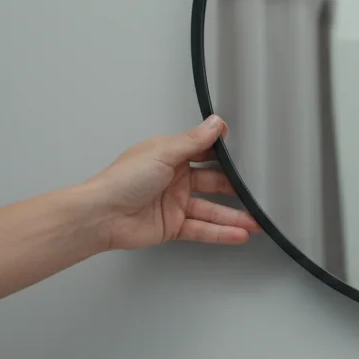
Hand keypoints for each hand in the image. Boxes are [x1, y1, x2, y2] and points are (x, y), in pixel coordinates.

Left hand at [83, 114, 261, 250]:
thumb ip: (194, 140)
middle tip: (257, 192)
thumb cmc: (123, 180)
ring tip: (256, 221)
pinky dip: (221, 233)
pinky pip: (203, 229)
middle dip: (235, 189)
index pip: (204, 153)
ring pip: (211, 210)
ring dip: (234, 216)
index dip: (224, 156)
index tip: (245, 157)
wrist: (102, 215)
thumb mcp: (163, 152)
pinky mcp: (173, 226)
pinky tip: (238, 234)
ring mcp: (174, 204)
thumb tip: (215, 123)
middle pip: (212, 183)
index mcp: (169, 156)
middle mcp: (174, 179)